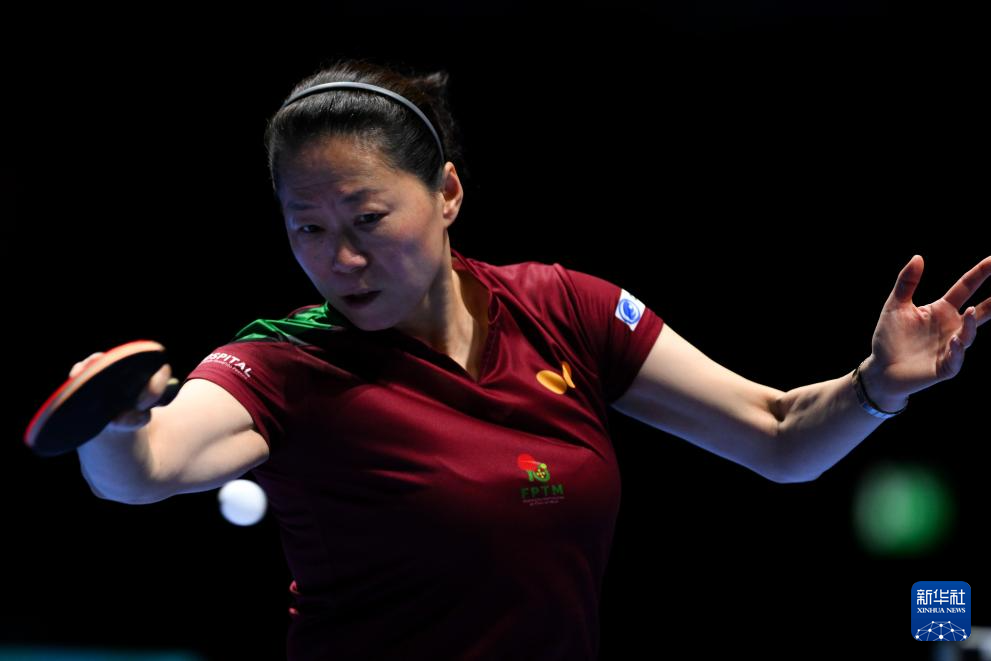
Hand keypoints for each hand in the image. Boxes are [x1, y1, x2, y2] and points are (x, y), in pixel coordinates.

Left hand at [862, 254, 990, 408]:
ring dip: (971, 324)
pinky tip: (955, 340)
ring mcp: (951, 347)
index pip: (966, 287)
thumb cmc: (889, 337)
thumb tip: (918, 257)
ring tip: (972, 310)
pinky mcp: (944, 367)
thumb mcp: (895, 306)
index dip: (980, 273)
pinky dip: (957, 350)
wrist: (880, 368)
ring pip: (968, 335)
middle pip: (980, 311)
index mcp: (942, 309)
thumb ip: (907, 283)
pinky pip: (955, 358)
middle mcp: (952, 327)